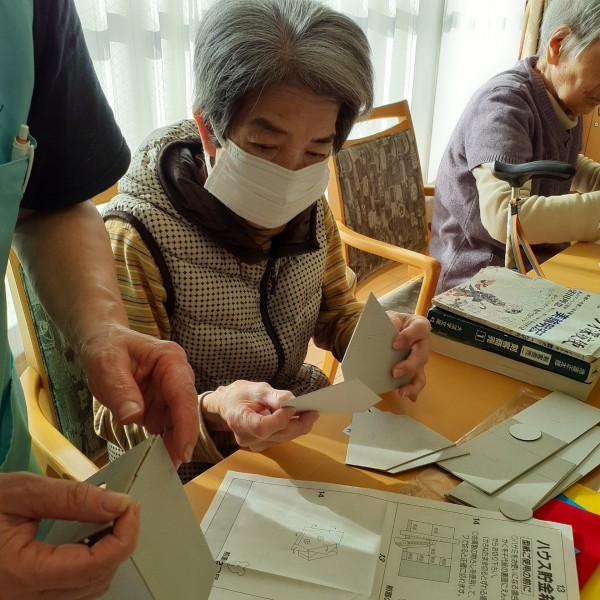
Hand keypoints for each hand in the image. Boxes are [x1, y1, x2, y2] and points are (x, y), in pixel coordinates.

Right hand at [0, 472, 139, 599]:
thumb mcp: (20, 493)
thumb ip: (71, 499)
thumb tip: (119, 503)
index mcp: (20, 574)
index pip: (93, 566)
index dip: (125, 536)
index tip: (133, 506)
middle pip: (95, 582)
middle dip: (119, 544)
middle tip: (122, 509)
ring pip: (86, 592)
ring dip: (105, 558)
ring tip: (104, 521)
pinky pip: (69, 594)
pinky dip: (86, 568)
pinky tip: (84, 541)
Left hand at [79, 324, 198, 466]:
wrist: (101, 342)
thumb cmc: (106, 346)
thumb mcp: (106, 364)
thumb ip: (121, 389)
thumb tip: (134, 416)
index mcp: (170, 360)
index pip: (183, 394)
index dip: (186, 424)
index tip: (183, 451)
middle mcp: (176, 376)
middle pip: (185, 411)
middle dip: (180, 440)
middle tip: (169, 468)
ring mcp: (168, 392)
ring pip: (176, 423)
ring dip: (170, 445)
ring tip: (160, 469)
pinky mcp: (159, 406)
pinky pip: (164, 428)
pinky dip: (160, 444)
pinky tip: (153, 460)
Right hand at [201, 381, 318, 451]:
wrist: (228, 405)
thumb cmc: (240, 395)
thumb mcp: (255, 388)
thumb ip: (273, 396)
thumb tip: (291, 401)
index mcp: (239, 420)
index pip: (262, 428)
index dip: (280, 419)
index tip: (292, 406)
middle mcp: (245, 437)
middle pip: (277, 436)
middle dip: (298, 424)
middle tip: (313, 412)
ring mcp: (253, 444)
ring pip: (282, 439)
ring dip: (298, 426)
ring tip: (309, 413)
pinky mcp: (261, 445)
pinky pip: (281, 439)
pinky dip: (291, 429)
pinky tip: (299, 418)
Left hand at [387, 311, 430, 400]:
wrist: (383, 330)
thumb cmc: (389, 322)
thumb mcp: (388, 318)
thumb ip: (388, 323)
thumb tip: (383, 333)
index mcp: (418, 326)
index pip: (420, 329)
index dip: (410, 336)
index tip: (395, 344)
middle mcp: (422, 343)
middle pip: (422, 354)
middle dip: (409, 365)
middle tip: (395, 372)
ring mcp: (419, 359)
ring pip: (420, 372)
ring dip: (412, 383)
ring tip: (401, 391)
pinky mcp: (413, 372)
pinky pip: (416, 383)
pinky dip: (412, 391)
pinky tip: (407, 396)